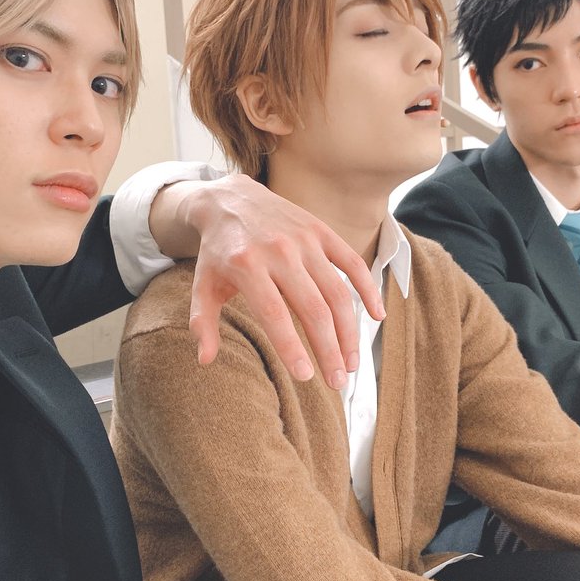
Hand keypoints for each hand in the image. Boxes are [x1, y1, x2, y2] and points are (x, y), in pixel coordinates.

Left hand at [174, 174, 383, 388]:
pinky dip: (368, 289)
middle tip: (337, 382)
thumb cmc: (218, 251)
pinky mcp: (322, 231)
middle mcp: (279, 251)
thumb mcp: (203, 284)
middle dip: (329, 349)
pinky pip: (352, 263)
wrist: (231, 199)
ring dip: (349, 331)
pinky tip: (376, 317)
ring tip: (352, 364)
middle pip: (313, 308)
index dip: (292, 346)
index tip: (305, 376)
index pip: (275, 314)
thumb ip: (203, 322)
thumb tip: (205, 360)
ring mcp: (304, 240)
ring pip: (337, 292)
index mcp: (247, 266)